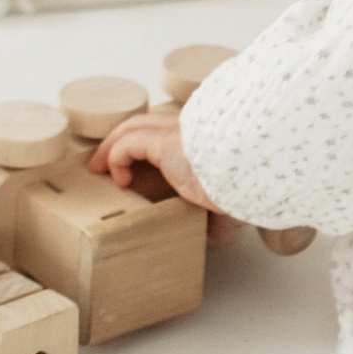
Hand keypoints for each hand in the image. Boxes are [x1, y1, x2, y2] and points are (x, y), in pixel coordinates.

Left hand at [91, 103, 236, 234]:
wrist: (252, 170)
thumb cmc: (249, 184)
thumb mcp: (231, 199)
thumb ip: (219, 210)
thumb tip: (213, 230)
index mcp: (206, 139)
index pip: (170, 130)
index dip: (150, 142)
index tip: (139, 162)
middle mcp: (189, 129)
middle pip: (146, 123)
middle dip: (124, 138)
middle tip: (108, 160)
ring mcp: (176, 132)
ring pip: (133, 127)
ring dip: (112, 146)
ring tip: (99, 167)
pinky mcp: (164, 142)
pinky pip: (128, 144)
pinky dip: (117, 158)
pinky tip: (120, 179)